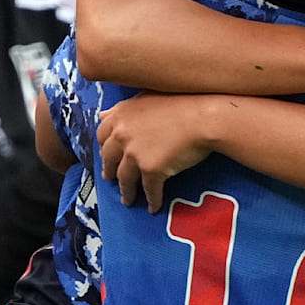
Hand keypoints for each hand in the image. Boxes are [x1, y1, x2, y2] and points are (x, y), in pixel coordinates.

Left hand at [96, 93, 215, 210]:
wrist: (204, 117)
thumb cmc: (182, 103)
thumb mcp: (147, 97)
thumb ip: (124, 109)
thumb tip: (104, 115)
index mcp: (120, 116)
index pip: (101, 136)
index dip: (104, 148)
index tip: (107, 156)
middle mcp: (122, 135)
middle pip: (109, 159)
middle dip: (110, 172)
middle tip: (112, 179)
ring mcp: (135, 154)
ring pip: (125, 179)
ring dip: (126, 191)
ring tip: (128, 199)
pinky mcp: (151, 170)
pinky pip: (149, 191)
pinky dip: (152, 201)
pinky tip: (153, 207)